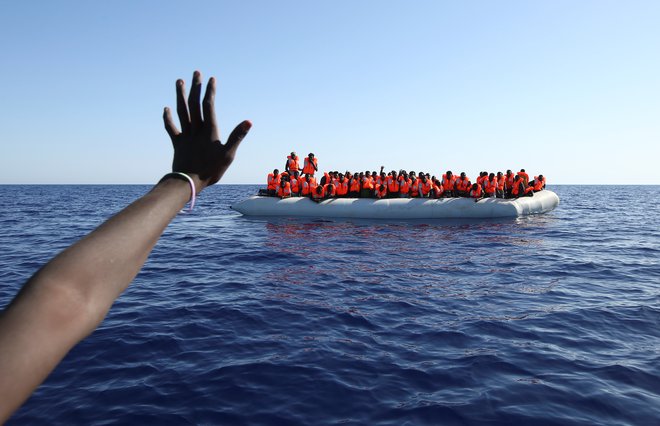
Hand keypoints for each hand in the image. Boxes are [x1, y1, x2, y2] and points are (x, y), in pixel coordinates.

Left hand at [163, 71, 250, 191]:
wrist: (188, 182)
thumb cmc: (211, 171)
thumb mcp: (228, 155)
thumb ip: (237, 136)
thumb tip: (248, 121)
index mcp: (209, 131)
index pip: (208, 106)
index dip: (210, 92)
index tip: (211, 79)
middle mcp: (196, 130)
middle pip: (194, 104)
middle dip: (195, 88)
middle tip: (196, 73)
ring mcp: (185, 136)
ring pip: (181, 112)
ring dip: (180, 96)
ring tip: (179, 81)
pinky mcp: (177, 143)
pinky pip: (171, 128)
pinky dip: (167, 118)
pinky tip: (166, 108)